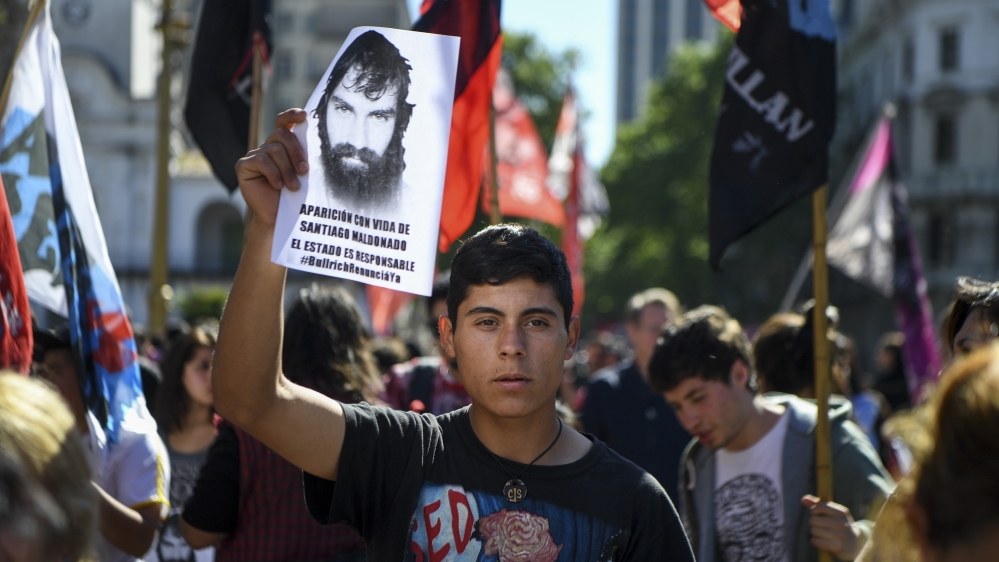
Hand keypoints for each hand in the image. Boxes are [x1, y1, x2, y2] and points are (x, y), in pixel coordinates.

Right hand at [235, 109, 308, 226]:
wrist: (279, 218)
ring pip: (274, 150)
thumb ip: (305, 157)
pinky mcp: (243, 166)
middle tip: (305, 170)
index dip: (291, 115)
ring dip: (287, 169)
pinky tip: (278, 186)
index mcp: (283, 146)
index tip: (304, 116)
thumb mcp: (303, 174)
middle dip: (296, 152)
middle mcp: (267, 147)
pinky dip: (273, 173)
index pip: (284, 123)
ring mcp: (254, 156)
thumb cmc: (295, 197)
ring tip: (294, 187)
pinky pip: (261, 160)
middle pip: (282, 135)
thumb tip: (319, 141)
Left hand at [802, 495, 865, 559]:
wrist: (855, 543)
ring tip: (821, 533)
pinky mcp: (838, 547)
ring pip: (814, 531)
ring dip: (814, 533)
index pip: (821, 506)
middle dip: (813, 523)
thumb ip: (818, 505)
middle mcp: (842, 523)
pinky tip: (818, 540)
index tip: (815, 514)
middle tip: (819, 526)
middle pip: (814, 520)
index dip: (814, 510)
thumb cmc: (839, 525)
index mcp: (842, 512)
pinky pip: (817, 541)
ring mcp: (841, 535)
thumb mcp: (833, 513)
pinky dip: (814, 541)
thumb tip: (803, 499)